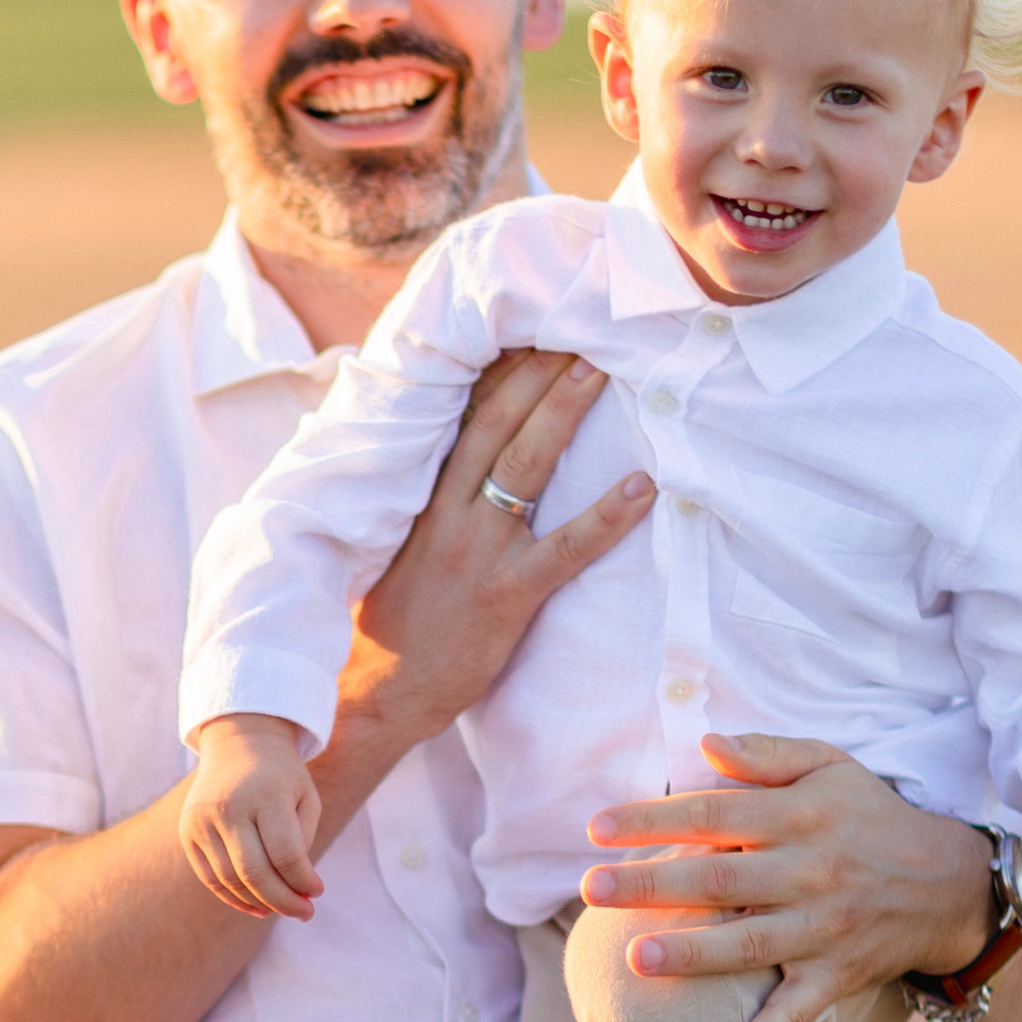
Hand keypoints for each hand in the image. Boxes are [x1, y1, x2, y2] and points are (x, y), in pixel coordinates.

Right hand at [182, 716, 323, 920]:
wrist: (238, 744)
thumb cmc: (282, 777)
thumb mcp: (305, 798)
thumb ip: (302, 843)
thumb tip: (294, 891)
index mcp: (265, 794)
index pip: (286, 854)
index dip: (303, 881)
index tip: (318, 892)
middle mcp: (228, 807)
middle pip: (254, 873)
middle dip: (283, 901)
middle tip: (305, 913)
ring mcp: (202, 820)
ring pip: (230, 880)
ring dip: (260, 902)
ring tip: (283, 908)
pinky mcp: (188, 832)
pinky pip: (210, 878)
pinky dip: (234, 898)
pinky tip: (257, 906)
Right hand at [334, 350, 654, 763]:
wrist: (378, 693)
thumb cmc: (392, 625)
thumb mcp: (397, 548)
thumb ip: (425, 502)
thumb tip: (452, 461)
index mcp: (422, 500)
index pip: (460, 419)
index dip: (497, 372)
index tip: (528, 331)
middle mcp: (449, 514)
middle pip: (495, 425)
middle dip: (536, 374)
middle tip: (576, 329)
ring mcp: (478, 553)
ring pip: (525, 468)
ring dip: (564, 414)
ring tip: (600, 371)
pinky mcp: (506, 596)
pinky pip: (565, 550)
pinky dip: (606, 517)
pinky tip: (642, 488)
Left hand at [581, 733, 995, 1021]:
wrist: (948, 882)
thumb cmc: (871, 818)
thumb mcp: (830, 767)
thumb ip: (767, 755)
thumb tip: (705, 744)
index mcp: (799, 817)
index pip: (714, 816)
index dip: (654, 820)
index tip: (596, 829)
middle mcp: (810, 873)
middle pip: (720, 881)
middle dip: (653, 885)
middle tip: (592, 888)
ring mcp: (823, 929)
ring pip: (750, 946)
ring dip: (694, 955)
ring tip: (637, 958)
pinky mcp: (836, 975)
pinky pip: (799, 1012)